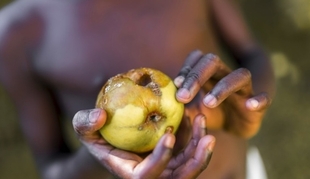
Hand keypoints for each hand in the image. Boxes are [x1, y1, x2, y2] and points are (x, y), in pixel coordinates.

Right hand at [72, 108, 214, 178]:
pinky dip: (197, 139)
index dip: (160, 158)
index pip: (148, 176)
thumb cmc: (99, 137)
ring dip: (201, 149)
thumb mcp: (84, 130)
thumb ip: (85, 124)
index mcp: (131, 175)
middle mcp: (152, 177)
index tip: (169, 134)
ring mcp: (165, 171)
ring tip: (204, 122)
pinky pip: (190, 155)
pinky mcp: (173, 161)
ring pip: (190, 168)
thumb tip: (100, 115)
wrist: (113, 141)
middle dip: (196, 162)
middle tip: (208, 138)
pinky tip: (197, 119)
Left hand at [174, 50, 271, 137]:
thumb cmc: (212, 113)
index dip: (187, 69)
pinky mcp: (258, 104)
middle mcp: (226, 77)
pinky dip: (259, 100)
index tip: (175, 86)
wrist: (236, 126)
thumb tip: (161, 105)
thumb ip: (182, 105)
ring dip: (222, 87)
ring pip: (239, 76)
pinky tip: (250, 105)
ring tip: (208, 102)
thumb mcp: (193, 109)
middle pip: (214, 62)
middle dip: (196, 77)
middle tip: (183, 96)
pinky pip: (264, 97)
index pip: (197, 59)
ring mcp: (244, 90)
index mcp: (209, 75)